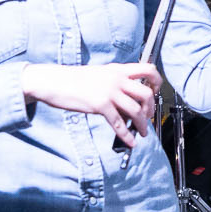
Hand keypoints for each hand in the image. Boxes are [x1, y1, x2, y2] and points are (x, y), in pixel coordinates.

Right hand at [23, 62, 159, 143]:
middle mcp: (116, 78)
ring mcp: (109, 91)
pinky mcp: (100, 105)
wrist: (53, 81)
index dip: (157, 82)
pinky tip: (130, 142)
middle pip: (146, 93)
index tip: (155, 93)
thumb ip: (115, 82)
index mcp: (117, 69)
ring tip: (142, 132)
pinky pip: (119, 123)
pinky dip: (126, 135)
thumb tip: (127, 98)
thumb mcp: (99, 74)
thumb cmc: (73, 80)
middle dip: (151, 108)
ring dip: (142, 125)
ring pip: (136, 110)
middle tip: (148, 117)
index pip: (148, 70)